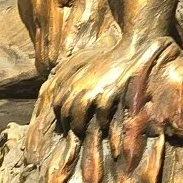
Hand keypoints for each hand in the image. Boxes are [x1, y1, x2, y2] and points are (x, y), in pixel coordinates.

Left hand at [50, 36, 166, 136]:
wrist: (131, 50)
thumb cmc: (106, 56)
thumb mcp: (81, 59)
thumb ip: (66, 70)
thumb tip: (51, 80)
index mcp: (72, 78)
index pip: (57, 103)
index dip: (59, 116)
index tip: (62, 125)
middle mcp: (79, 85)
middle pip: (66, 111)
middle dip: (67, 124)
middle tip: (72, 132)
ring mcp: (93, 89)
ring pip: (78, 115)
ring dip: (79, 126)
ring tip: (83, 132)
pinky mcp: (108, 93)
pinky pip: (100, 113)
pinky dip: (101, 121)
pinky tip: (103, 125)